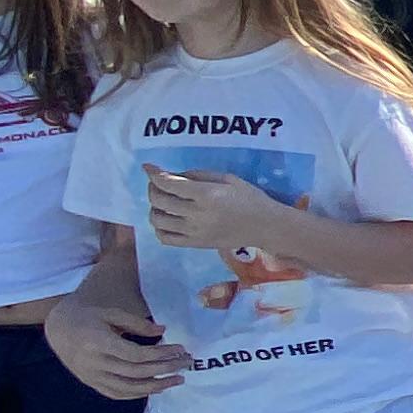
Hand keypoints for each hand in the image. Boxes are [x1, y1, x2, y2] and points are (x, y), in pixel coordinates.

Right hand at [50, 295, 190, 399]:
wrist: (58, 329)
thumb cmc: (88, 317)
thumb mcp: (111, 313)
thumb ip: (136, 322)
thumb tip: (163, 331)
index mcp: (98, 342)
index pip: (135, 354)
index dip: (160, 354)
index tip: (180, 349)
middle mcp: (94, 363)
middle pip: (136, 372)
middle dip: (165, 369)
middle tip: (186, 363)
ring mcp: (92, 376)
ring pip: (128, 388)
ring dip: (156, 386)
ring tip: (178, 380)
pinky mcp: (92, 383)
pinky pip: (117, 394)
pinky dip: (138, 393)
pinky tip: (156, 388)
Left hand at [142, 168, 281, 256]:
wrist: (264, 226)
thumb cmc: (249, 198)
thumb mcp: (227, 178)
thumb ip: (197, 175)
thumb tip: (172, 176)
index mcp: (206, 195)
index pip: (168, 183)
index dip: (154, 173)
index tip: (148, 167)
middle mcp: (196, 214)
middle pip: (159, 200)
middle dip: (153, 188)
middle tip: (159, 183)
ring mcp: (194, 232)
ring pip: (157, 220)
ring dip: (154, 207)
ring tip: (163, 202)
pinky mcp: (195, 245)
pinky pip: (165, 238)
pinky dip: (159, 228)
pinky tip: (167, 220)